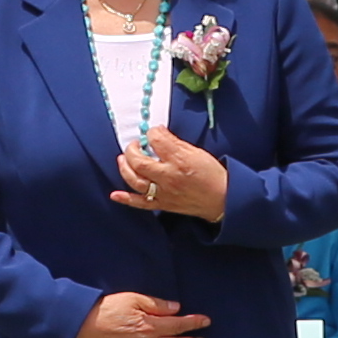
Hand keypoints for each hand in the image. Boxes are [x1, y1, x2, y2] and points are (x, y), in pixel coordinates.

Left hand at [110, 128, 229, 221]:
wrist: (222, 199)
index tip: (154, 133)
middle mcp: (168, 176)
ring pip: (135, 180)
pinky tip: (115, 195)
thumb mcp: (196, 152)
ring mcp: (163, 192)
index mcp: (179, 160)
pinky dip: (126, 199)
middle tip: (135, 145)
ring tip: (122, 159)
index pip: (155, 140)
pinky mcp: (163, 205)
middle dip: (132, 149)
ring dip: (125, 168)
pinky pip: (140, 203)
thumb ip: (175, 142)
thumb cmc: (212, 174)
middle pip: (139, 161)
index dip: (152, 133)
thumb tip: (158, 133)